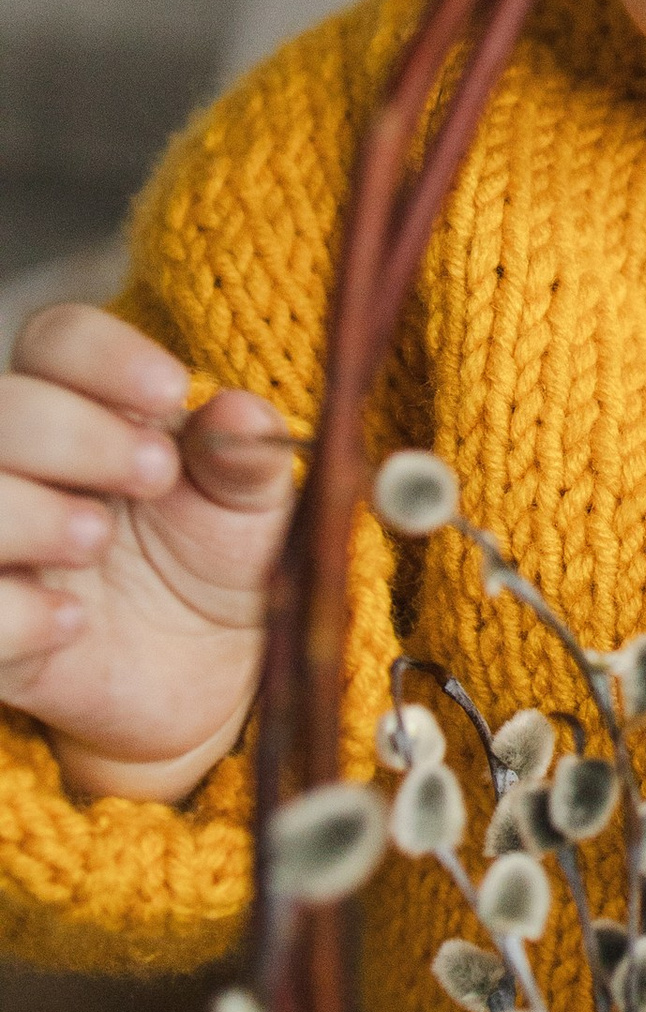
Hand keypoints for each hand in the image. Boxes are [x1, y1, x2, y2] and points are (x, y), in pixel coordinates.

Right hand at [0, 306, 298, 800]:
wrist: (214, 671)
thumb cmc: (222, 560)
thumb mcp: (255, 509)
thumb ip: (248, 458)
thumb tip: (240, 416)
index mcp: (85, 407)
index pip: (56, 341)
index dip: (101, 356)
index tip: (170, 391)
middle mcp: (22, 465)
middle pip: (1, 408)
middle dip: (71, 432)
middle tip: (153, 473)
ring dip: (25, 512)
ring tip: (96, 539)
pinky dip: (9, 613)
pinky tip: (72, 622)